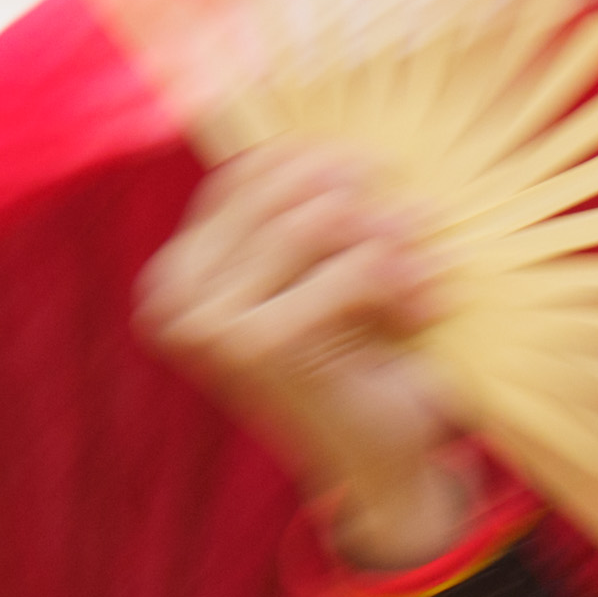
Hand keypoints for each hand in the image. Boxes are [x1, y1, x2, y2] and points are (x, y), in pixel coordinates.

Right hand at [143, 146, 480, 571]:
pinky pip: (350, 268)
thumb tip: (331, 131)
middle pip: (290, 186)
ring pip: (321, 219)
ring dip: (393, 246)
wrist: (382, 464)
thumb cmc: (363, 362)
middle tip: (421, 238)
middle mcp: (171, 291)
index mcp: (177, 269)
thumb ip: (307, 213)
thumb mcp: (327, 277)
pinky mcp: (254, 343)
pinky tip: (423, 312)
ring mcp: (204, 319)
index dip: (330, 163)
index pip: (251, 168)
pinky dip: (404, 283)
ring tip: (427, 281)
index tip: (386, 184)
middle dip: (371, 207)